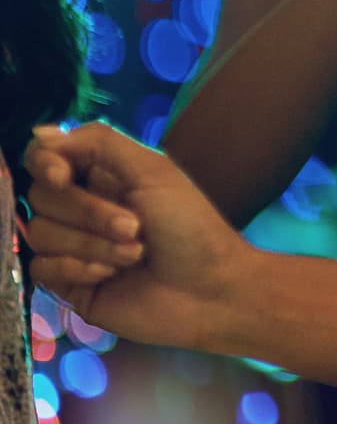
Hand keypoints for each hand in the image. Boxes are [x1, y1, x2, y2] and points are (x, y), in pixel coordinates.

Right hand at [22, 123, 250, 352]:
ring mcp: (72, 246)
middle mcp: (82, 208)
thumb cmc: (191, 227)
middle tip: (135, 227)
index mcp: (102, 176)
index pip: (45, 157)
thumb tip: (43, 133)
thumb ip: (99, 144)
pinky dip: (76, 268)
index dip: (46, 163)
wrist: (208, 290)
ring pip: (41, 233)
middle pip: (42, 197)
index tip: (64, 176)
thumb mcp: (152, 172)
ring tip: (135, 254)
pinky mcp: (68, 283)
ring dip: (92, 244)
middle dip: (90, 213)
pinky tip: (110, 274)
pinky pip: (42, 268)